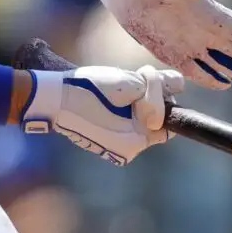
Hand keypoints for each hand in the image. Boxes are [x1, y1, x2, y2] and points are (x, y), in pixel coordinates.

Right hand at [20, 63, 181, 164]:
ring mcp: (115, 149)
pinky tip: (105, 100)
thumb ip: (157, 85)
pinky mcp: (104, 143)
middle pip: (155, 123)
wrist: (52, 99)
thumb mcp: (127, 83)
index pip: (168, 122)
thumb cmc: (88, 90)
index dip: (162, 100)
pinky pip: (123, 126)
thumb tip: (179, 84)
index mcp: (136, 140)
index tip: (145, 83)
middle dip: (148, 100)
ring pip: (139, 124)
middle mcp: (128, 150)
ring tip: (113, 91)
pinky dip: (120, 112)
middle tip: (129, 82)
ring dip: (133, 104)